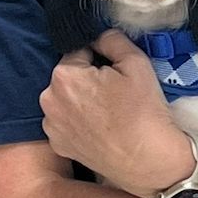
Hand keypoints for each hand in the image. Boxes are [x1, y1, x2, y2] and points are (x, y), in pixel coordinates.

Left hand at [39, 31, 193, 196]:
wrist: (149, 161)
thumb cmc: (143, 112)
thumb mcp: (136, 63)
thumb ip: (112, 39)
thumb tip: (99, 35)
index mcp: (64, 76)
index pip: (78, 51)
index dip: (99, 58)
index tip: (116, 72)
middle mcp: (49, 101)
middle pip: (69, 77)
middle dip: (88, 80)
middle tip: (115, 93)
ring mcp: (52, 127)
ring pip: (66, 100)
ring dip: (81, 101)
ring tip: (109, 113)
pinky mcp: (59, 146)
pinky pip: (67, 123)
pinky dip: (79, 123)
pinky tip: (101, 129)